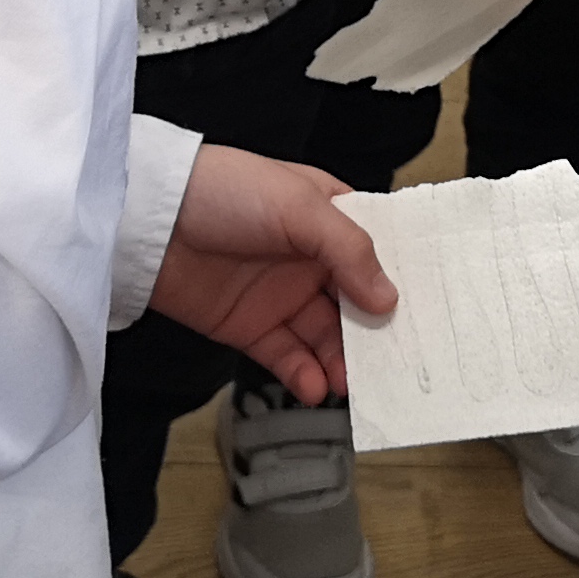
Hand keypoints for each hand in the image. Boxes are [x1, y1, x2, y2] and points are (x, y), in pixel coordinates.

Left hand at [146, 144, 395, 406]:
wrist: (148, 220)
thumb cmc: (226, 191)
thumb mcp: (298, 206)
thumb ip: (348, 249)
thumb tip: (388, 298)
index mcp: (327, 217)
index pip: (375, 252)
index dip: (401, 280)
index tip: (430, 314)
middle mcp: (309, 259)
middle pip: (356, 303)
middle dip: (376, 334)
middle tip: (397, 364)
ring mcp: (279, 295)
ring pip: (325, 336)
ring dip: (342, 361)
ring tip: (352, 383)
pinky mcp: (249, 327)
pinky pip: (286, 357)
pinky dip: (304, 375)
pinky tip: (316, 386)